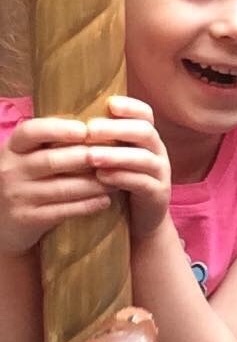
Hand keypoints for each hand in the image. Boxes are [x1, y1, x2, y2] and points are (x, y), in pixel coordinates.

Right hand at [0, 118, 111, 255]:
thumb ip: (53, 141)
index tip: (85, 130)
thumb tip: (99, 122)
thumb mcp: (28, 155)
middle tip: (117, 155)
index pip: (31, 131)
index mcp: (13, 148)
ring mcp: (18, 196)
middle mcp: (11, 170)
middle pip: (53, 160)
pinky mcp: (28, 219)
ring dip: (96, 183)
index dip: (59, 129)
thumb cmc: (26, 178)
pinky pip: (64, 210)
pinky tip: (106, 200)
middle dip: (88, 157)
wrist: (1, 218)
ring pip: (63, 187)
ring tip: (119, 178)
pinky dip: (88, 205)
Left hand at [86, 96, 170, 239]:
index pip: (145, 114)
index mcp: (147, 138)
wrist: (140, 219)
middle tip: (90, 130)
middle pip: (145, 132)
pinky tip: (102, 178)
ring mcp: (160, 173)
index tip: (109, 104)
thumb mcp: (114, 157)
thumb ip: (102, 140)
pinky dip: (122, 178)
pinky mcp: (158, 194)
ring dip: (116, 155)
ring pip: (144, 158)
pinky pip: (143, 183)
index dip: (130, 107)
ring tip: (91, 156)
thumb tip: (67, 119)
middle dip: (117, 129)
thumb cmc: (120, 183)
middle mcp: (157, 151)